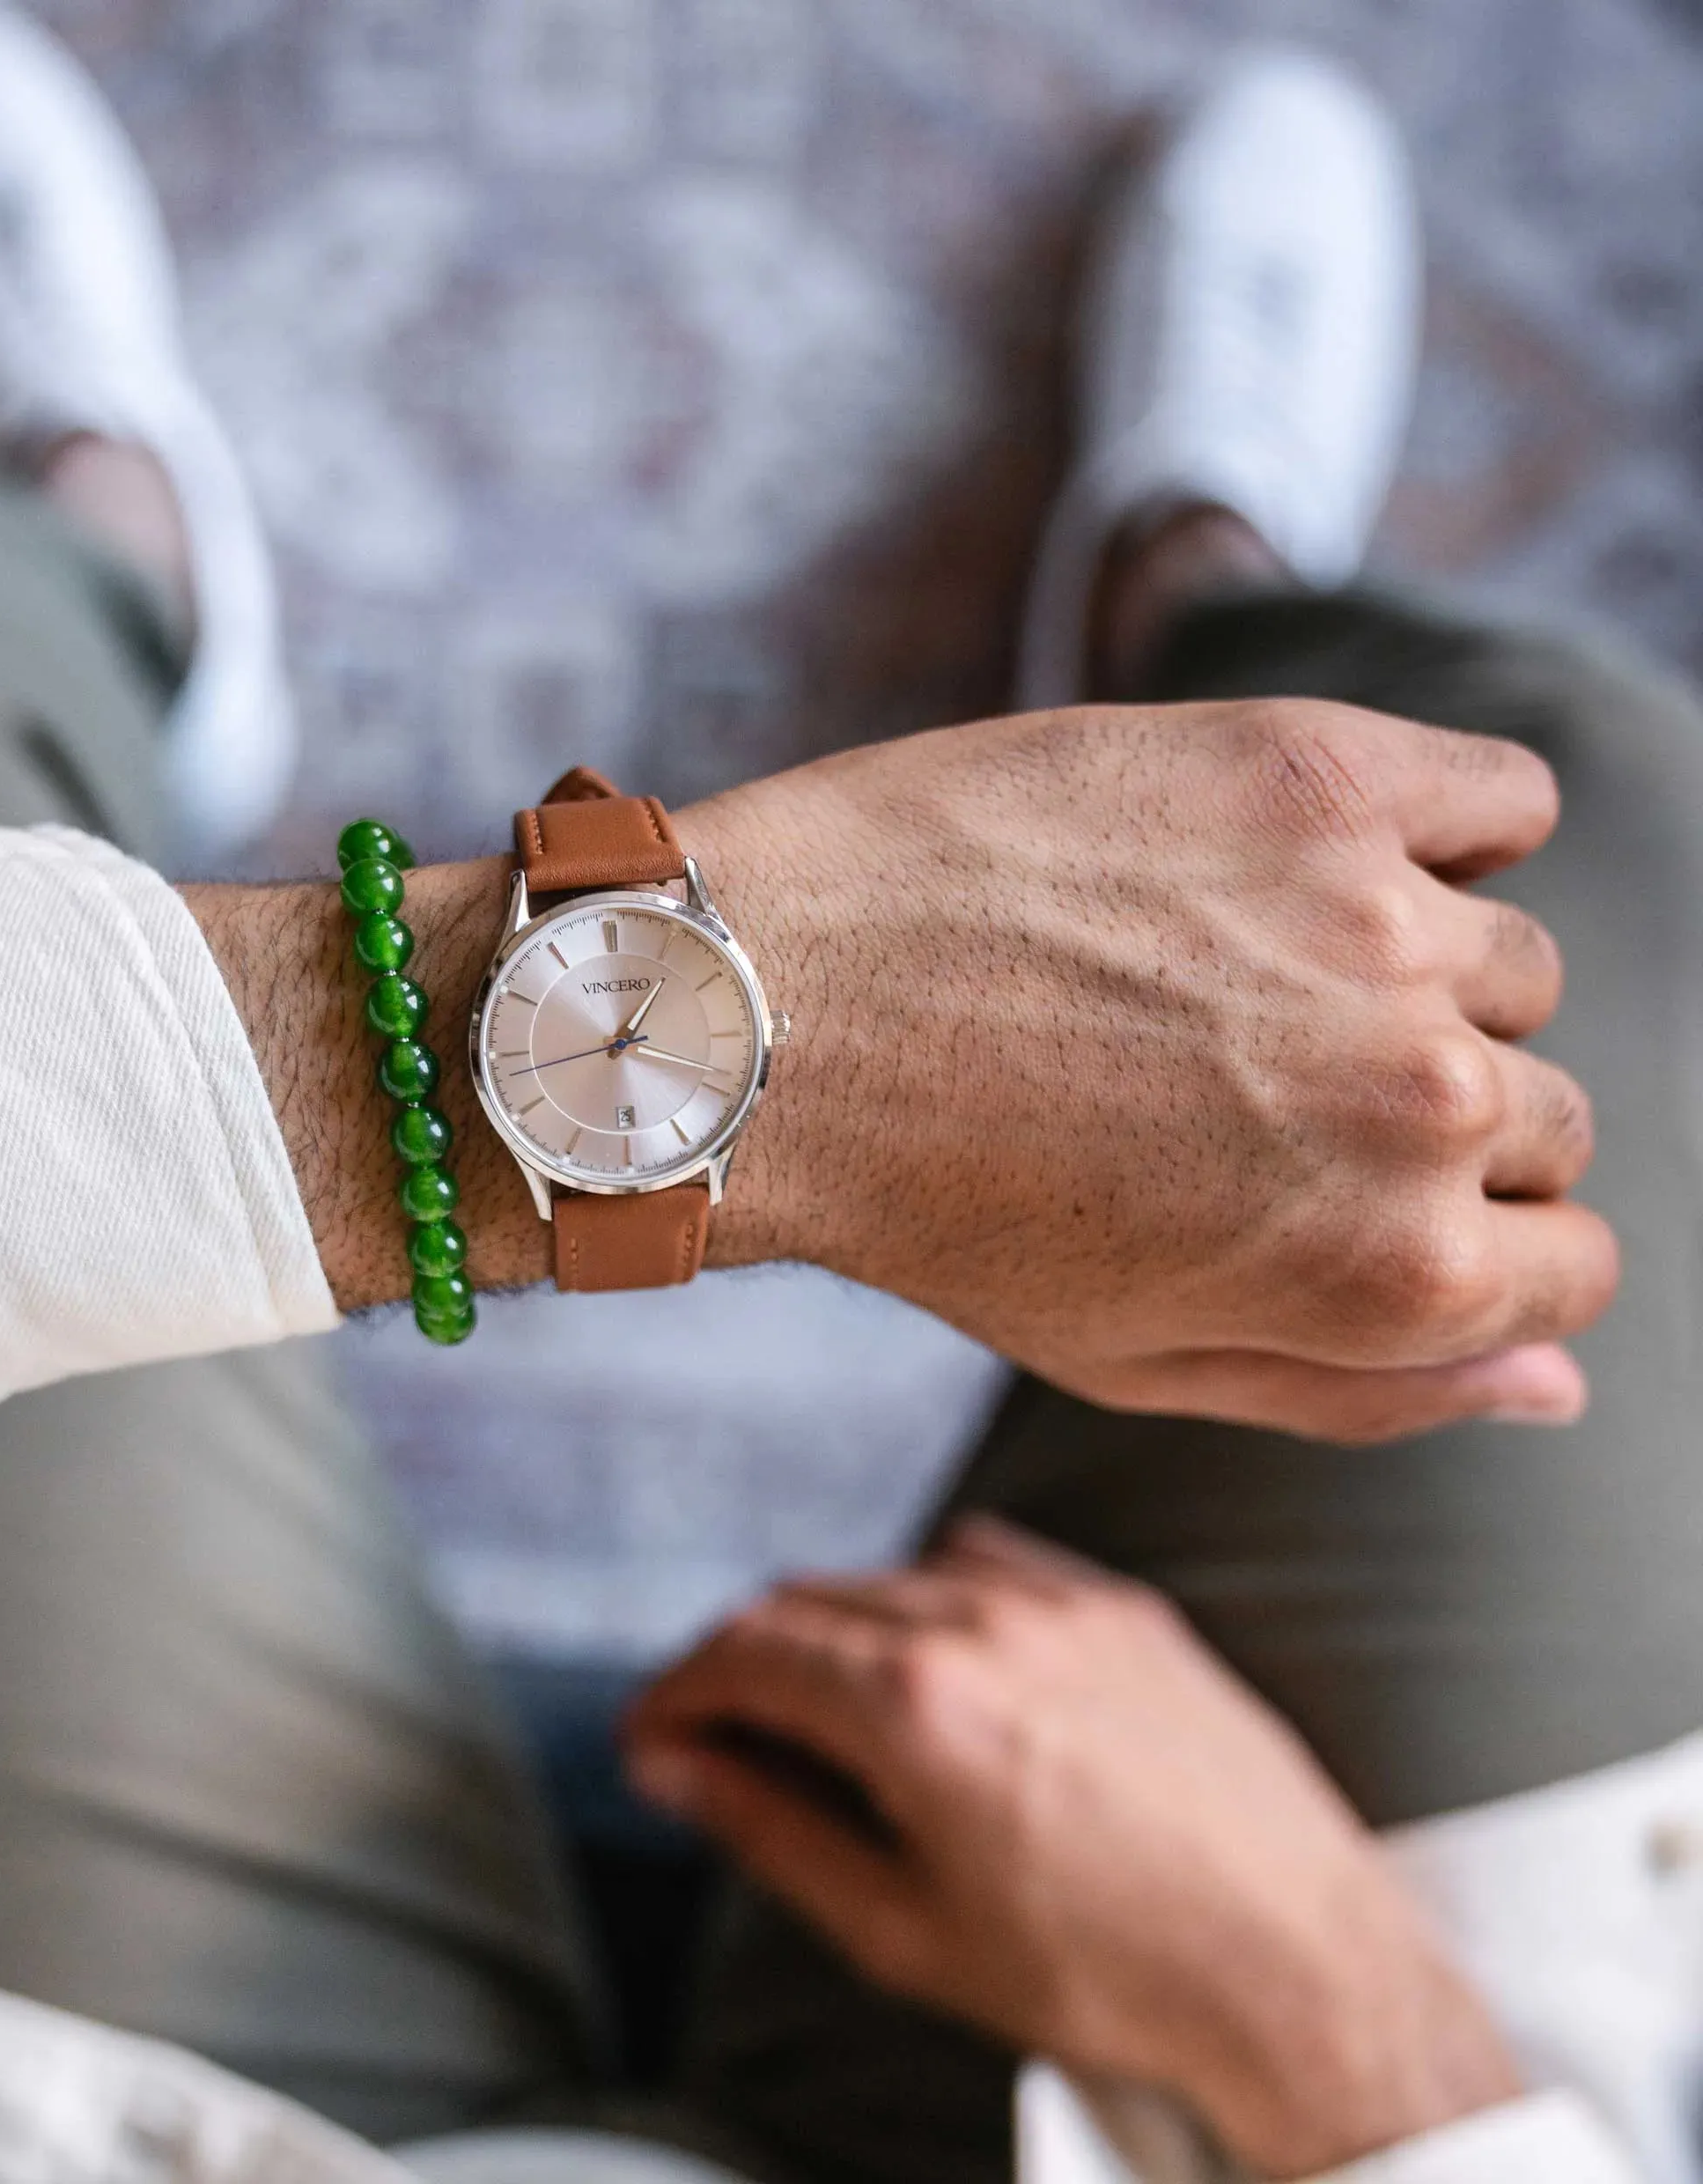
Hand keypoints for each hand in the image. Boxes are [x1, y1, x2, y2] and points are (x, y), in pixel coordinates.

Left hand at [191, 696, 1614, 1443]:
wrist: (764, 1017)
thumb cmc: (929, 1203)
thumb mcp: (1134, 1360)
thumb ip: (1366, 1389)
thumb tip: (1556, 1381)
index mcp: (1392, 1273)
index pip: (1570, 1263)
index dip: (1476, 1238)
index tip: (1359, 1189)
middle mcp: (1421, 1102)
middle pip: (1541, 1110)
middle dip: (1422, 1116)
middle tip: (1246, 1084)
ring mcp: (1377, 925)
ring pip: (1507, 960)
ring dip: (1405, 974)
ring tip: (1226, 975)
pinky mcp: (1314, 776)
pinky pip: (1499, 797)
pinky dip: (1444, 825)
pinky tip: (1303, 859)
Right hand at [624, 1520, 1520, 2178]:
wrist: (1300, 1973)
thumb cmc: (1106, 1975)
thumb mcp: (904, 1928)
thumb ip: (771, 1828)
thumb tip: (677, 1766)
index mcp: (916, 1704)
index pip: (743, 1651)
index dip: (676, 1691)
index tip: (652, 1734)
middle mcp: (981, 1622)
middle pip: (804, 1599)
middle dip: (740, 1664)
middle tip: (717, 1738)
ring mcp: (1061, 1602)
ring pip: (890, 1573)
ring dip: (831, 1629)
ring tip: (827, 1718)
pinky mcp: (1123, 1607)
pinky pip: (990, 1561)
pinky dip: (932, 1599)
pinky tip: (937, 1666)